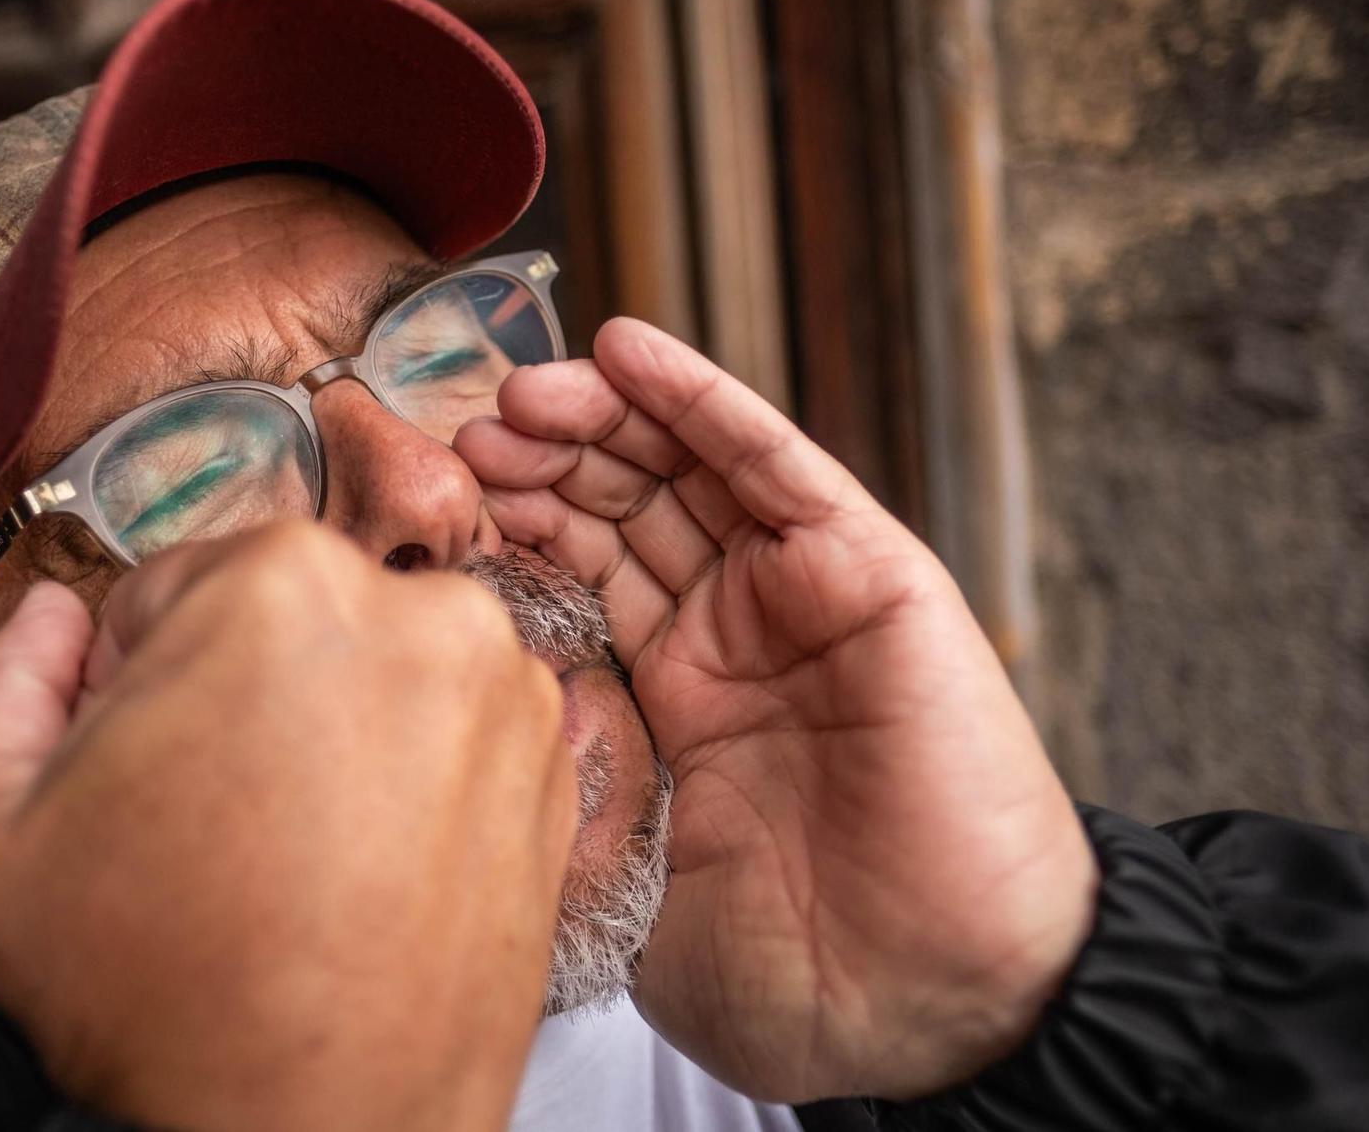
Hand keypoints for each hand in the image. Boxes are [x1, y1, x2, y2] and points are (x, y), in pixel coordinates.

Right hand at [0, 522, 577, 1130]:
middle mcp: (422, 613)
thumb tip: (53, 621)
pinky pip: (452, 736)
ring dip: (332, 731)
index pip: (174, 587)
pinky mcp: (556, 775)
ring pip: (373, 672)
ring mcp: (508, 696)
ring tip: (290, 857)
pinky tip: (361, 871)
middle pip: (284, 621)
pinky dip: (411, 779)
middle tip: (211, 819)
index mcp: (280, 587)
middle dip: (238, 694)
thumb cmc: (153, 1006)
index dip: (137, 679)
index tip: (144, 764)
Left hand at [455, 318, 1094, 1101]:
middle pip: (626, 505)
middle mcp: (735, 635)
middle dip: (545, 458)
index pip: (580, 574)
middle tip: (466, 429)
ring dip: (604, 417)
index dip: (510, 523)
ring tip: (525, 387)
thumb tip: (455, 739)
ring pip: (689, 468)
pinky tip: (631, 352)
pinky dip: (705, 405)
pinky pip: (778, 470)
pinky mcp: (872, 577)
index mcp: (677, 700)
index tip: (432, 496)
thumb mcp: (628, 886)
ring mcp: (801, 600)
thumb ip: (562, 800)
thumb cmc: (798, 979)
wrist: (936, 1015)